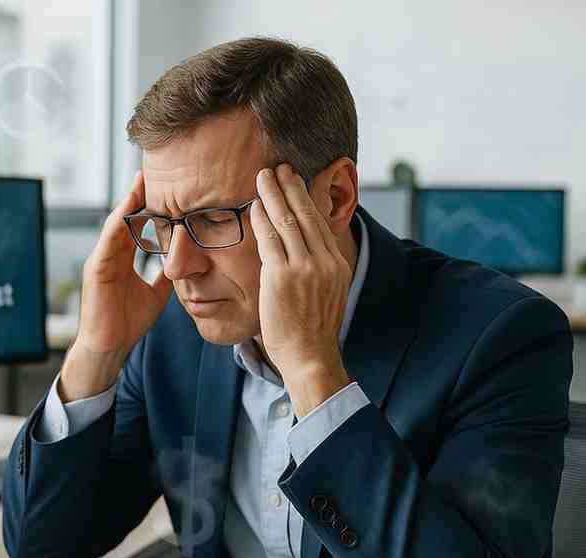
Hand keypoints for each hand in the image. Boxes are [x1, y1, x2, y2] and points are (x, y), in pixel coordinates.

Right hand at [60, 170, 174, 400]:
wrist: (109, 348)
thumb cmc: (127, 323)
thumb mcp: (156, 294)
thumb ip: (165, 276)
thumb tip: (184, 263)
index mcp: (123, 259)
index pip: (137, 224)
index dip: (150, 205)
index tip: (167, 185)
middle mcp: (110, 255)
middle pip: (126, 217)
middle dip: (139, 194)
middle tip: (155, 170)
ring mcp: (101, 260)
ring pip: (116, 223)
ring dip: (128, 201)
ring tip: (142, 180)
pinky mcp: (96, 269)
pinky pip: (108, 240)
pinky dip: (119, 223)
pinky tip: (130, 208)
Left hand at [250, 164, 352, 416]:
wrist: (311, 357)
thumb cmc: (311, 331)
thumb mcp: (324, 294)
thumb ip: (315, 269)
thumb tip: (300, 250)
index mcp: (337, 263)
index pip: (319, 222)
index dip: (305, 199)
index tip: (295, 181)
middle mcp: (325, 261)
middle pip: (306, 214)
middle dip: (291, 187)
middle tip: (279, 167)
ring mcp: (305, 268)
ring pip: (288, 221)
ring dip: (274, 195)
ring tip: (263, 176)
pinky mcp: (283, 277)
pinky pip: (270, 240)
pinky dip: (262, 219)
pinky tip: (254, 205)